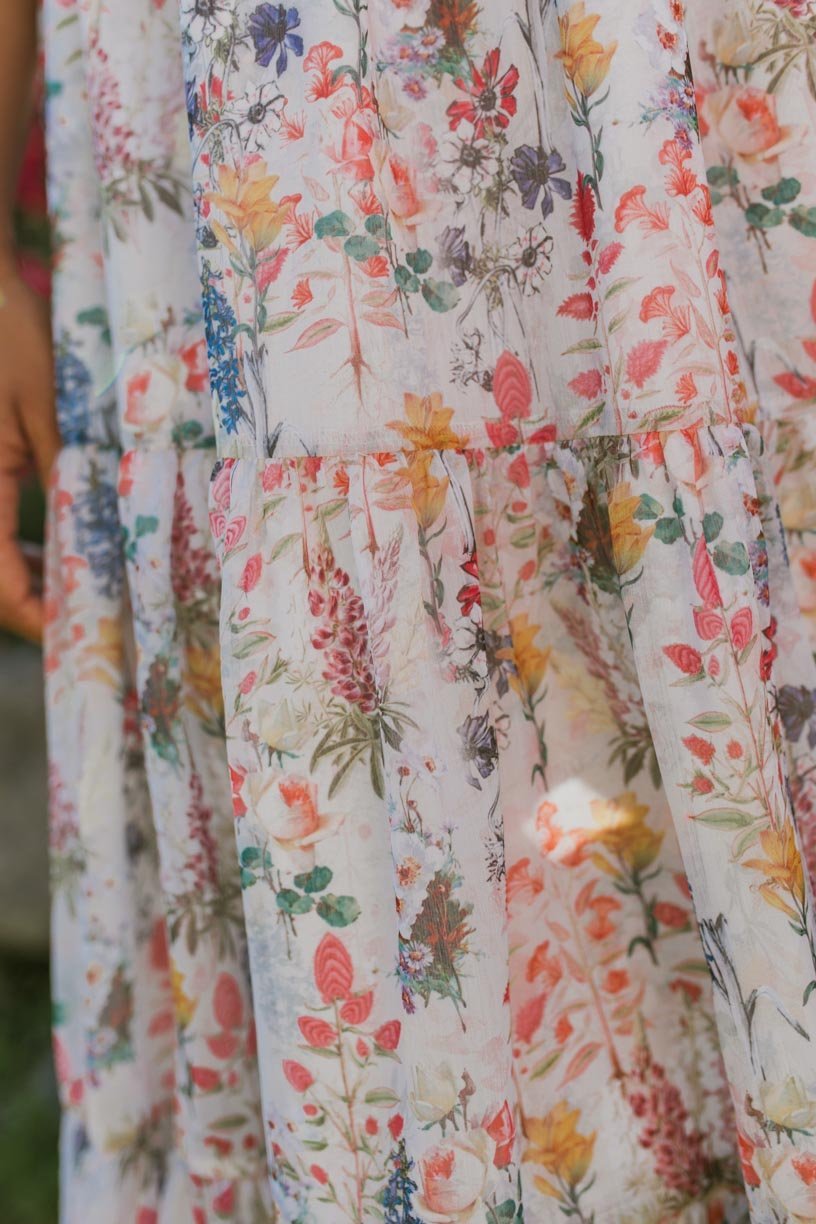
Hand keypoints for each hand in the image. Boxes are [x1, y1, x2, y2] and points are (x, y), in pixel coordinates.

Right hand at [0, 260, 58, 641]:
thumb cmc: (10, 337)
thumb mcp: (48, 410)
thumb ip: (64, 475)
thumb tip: (97, 537)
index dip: (32, 612)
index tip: (76, 635)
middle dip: (34, 602)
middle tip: (91, 621)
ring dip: (29, 575)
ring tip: (82, 591)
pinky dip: (21, 543)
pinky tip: (61, 546)